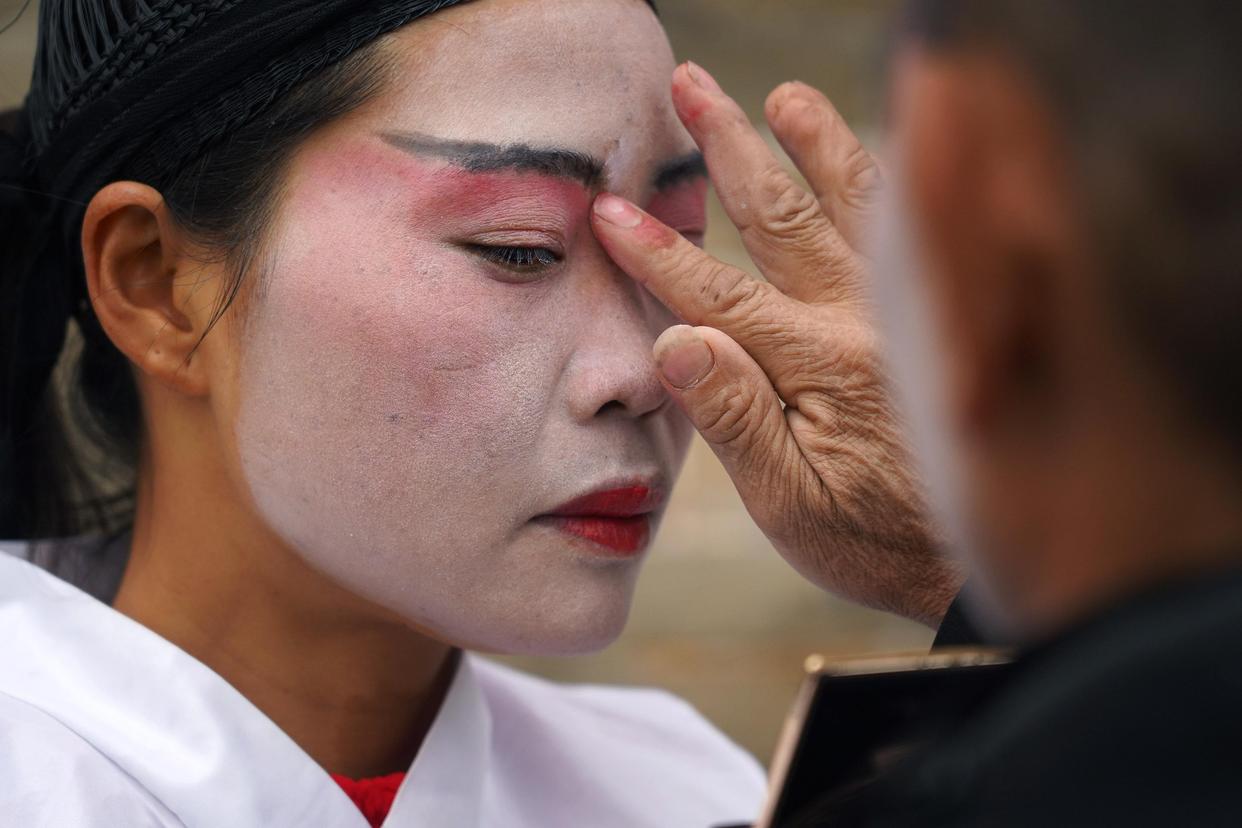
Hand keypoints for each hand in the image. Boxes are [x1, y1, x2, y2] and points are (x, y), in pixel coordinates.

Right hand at [591, 63, 962, 626]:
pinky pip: (917, 229)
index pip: (722, 294)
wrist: (980, 558)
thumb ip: (735, 420)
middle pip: (785, 218)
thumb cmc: (877, 538)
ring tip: (785, 98)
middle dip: (731, 148)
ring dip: (818, 146)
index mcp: (822, 366)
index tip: (612, 209)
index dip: (660, 251)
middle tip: (690, 87)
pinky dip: (896, 182)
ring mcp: (912, 306)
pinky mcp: (941, 310)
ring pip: (857, 206)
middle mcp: (869, 318)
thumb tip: (676, 342)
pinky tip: (879, 154)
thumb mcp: (791, 505)